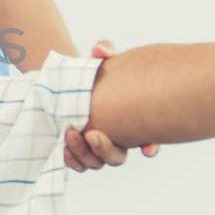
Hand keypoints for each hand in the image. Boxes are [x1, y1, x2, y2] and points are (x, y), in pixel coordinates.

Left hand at [63, 40, 162, 171]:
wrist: (73, 86)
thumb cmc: (97, 75)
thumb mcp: (103, 62)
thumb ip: (104, 52)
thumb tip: (100, 50)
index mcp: (132, 122)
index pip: (149, 140)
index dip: (150, 146)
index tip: (147, 149)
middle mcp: (118, 140)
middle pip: (117, 157)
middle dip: (105, 149)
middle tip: (92, 134)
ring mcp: (98, 148)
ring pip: (96, 163)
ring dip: (83, 153)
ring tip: (70, 133)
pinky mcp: (80, 151)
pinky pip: (78, 164)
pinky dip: (72, 159)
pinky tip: (63, 147)